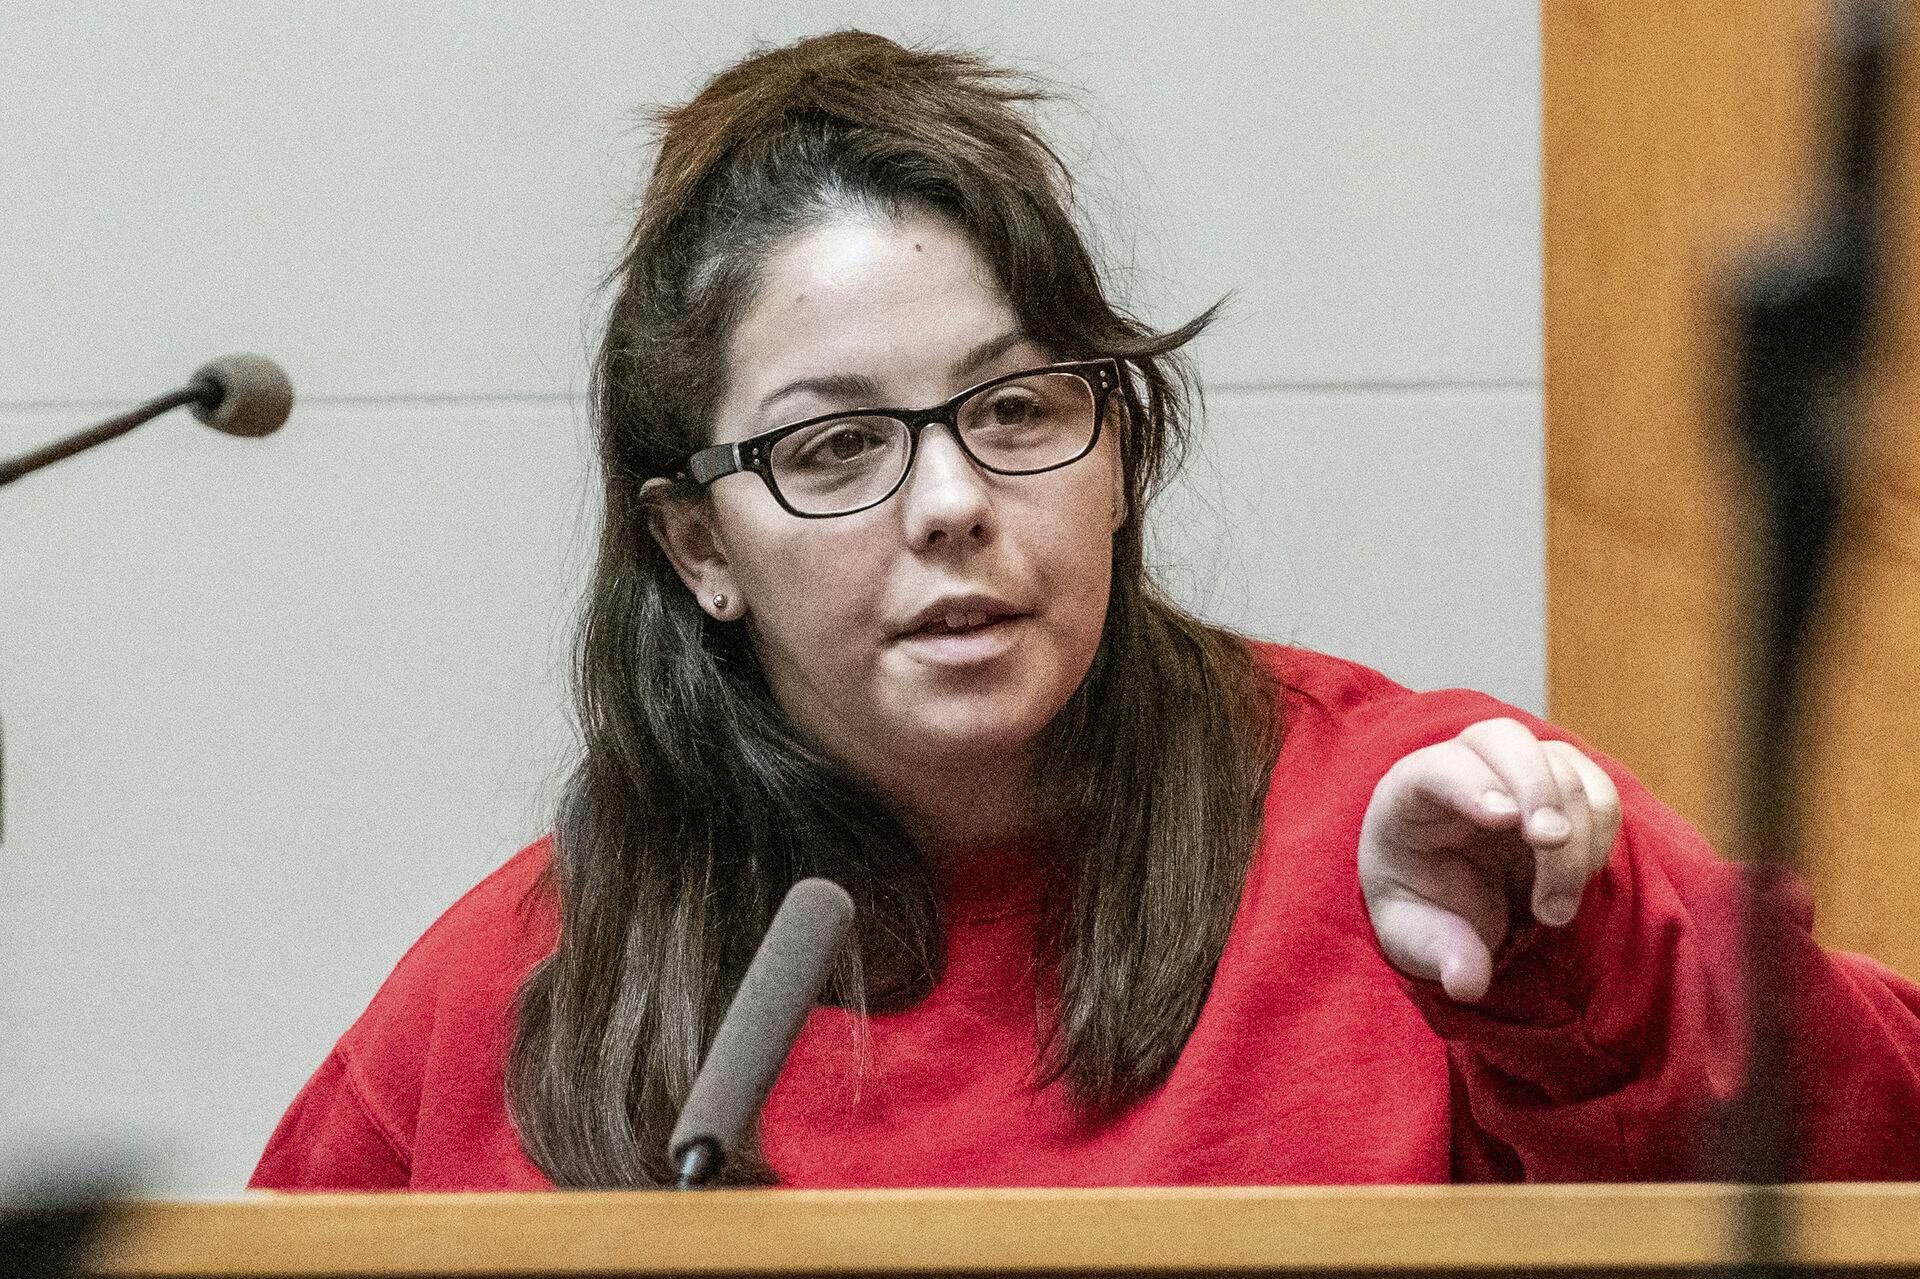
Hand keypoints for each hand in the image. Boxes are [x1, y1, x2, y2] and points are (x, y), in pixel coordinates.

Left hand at [1358, 717, 1621, 1002]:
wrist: (1454, 893)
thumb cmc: (1422, 901)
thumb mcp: (1415, 936)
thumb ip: (1439, 954)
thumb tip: (1467, 981)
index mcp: (1409, 793)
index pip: (1436, 768)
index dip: (1469, 784)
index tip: (1504, 819)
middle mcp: (1464, 765)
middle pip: (1505, 741)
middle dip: (1537, 788)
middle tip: (1551, 844)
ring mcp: (1516, 769)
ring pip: (1562, 764)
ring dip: (1575, 833)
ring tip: (1553, 910)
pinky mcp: (1561, 783)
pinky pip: (1597, 789)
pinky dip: (1600, 833)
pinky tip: (1578, 880)